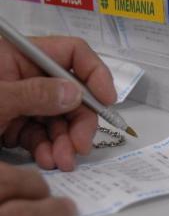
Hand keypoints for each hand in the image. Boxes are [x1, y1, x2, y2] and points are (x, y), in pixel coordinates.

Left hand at [0, 36, 116, 170]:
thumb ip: (33, 94)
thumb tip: (75, 93)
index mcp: (18, 55)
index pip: (71, 52)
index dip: (95, 73)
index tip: (107, 100)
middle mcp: (24, 75)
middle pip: (71, 92)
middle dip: (79, 121)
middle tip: (81, 147)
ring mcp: (21, 101)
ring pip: (59, 117)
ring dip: (64, 141)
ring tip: (62, 163)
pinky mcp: (15, 123)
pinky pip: (42, 133)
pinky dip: (47, 148)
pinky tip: (46, 160)